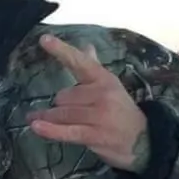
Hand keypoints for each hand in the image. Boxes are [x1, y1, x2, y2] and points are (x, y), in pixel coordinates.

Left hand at [25, 34, 150, 172]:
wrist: (143, 140)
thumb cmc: (121, 111)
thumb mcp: (110, 86)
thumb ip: (94, 67)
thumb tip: (86, 46)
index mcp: (104, 79)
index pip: (80, 62)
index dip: (61, 50)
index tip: (44, 39)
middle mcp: (102, 94)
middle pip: (63, 96)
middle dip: (57, 105)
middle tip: (55, 112)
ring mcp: (99, 115)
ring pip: (62, 113)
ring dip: (47, 118)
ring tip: (35, 120)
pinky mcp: (95, 134)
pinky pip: (67, 131)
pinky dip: (50, 130)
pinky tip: (36, 127)